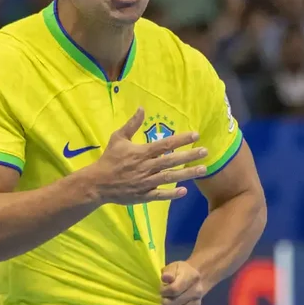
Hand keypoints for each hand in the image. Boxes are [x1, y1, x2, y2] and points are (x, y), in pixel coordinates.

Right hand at [88, 107, 207, 204]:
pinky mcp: (143, 195)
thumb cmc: (109, 159)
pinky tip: (184, 191)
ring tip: (203, 169)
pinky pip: (160, 195)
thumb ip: (131, 124)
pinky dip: (172, 194)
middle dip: (189, 156)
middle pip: (171, 161)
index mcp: (141, 153)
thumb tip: (141, 108)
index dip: (181, 139)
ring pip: (170, 177)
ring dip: (187, 174)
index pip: (165, 144)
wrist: (97, 183)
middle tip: (205, 152)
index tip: (195, 135)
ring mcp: (146, 182)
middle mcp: (146, 167)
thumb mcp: (117, 138)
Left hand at [160, 261, 204, 304]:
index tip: (161, 290)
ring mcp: (197, 304)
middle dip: (164, 301)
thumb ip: (168, 271)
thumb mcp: (173, 267)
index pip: (174, 289)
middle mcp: (197, 292)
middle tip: (163, 298)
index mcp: (193, 277)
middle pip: (174, 303)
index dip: (164, 291)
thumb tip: (166, 278)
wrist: (194, 281)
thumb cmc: (180, 272)